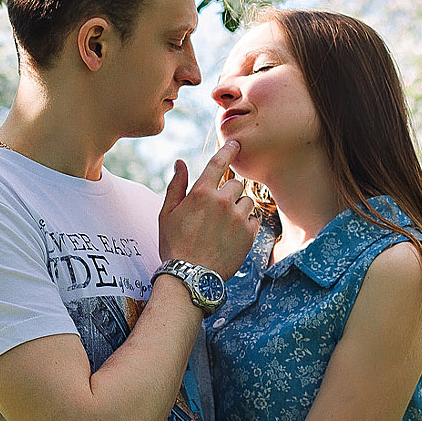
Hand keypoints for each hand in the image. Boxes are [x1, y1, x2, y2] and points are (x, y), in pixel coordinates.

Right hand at [157, 140, 259, 277]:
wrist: (190, 276)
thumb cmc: (174, 245)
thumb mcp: (167, 214)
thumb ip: (176, 185)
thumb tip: (180, 162)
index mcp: (201, 193)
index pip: (218, 162)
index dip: (228, 150)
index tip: (236, 144)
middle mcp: (222, 202)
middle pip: (236, 184)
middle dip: (228, 193)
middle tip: (217, 210)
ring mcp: (238, 218)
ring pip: (247, 201)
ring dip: (239, 208)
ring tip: (224, 226)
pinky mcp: (249, 234)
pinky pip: (254, 219)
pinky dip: (247, 224)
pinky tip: (232, 235)